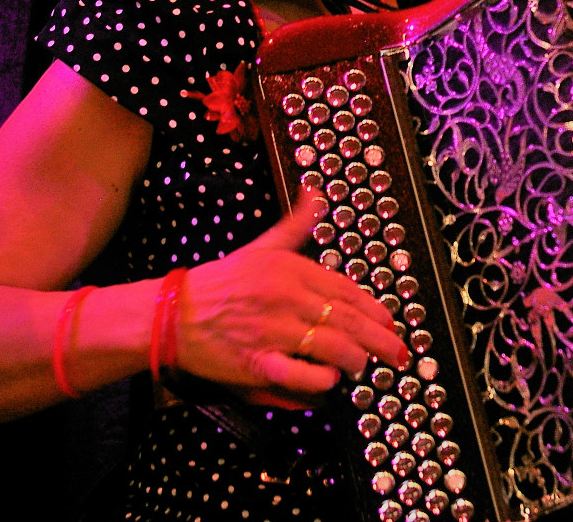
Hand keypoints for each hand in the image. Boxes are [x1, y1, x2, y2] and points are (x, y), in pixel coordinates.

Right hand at [174, 189, 409, 407]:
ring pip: (332, 347)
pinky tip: (330, 380)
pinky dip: (321, 380)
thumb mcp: (263, 245)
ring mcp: (273, 332)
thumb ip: (296, 223)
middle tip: (398, 353)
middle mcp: (287, 298)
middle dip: (380, 339)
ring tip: (362, 365)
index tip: (391, 322)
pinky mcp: (258, 363)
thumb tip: (316, 191)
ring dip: (355, 359)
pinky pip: (300, 375)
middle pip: (348, 320)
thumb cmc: (223, 282)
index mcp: (292, 270)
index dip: (375, 309)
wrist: (175, 314)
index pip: (346, 290)